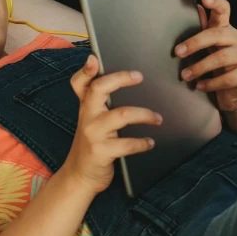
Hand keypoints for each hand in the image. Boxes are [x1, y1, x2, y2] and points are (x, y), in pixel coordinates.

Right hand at [64, 55, 160, 193]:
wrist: (79, 177)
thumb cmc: (91, 145)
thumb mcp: (90, 121)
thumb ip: (100, 103)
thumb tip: (125, 81)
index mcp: (85, 107)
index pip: (79, 83)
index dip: (85, 70)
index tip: (94, 58)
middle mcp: (87, 116)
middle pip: (99, 89)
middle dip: (120, 79)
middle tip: (139, 76)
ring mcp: (93, 134)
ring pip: (121, 114)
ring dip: (144, 114)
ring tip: (158, 118)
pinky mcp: (101, 152)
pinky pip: (127, 144)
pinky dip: (142, 143)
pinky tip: (150, 142)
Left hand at [174, 0, 236, 112]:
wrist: (236, 89)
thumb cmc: (219, 62)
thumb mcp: (210, 45)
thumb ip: (204, 28)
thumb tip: (196, 7)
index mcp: (226, 29)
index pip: (224, 10)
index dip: (216, 3)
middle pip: (217, 35)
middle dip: (195, 42)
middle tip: (177, 52)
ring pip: (222, 58)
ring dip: (200, 67)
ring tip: (185, 75)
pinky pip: (228, 78)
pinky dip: (211, 83)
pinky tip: (199, 86)